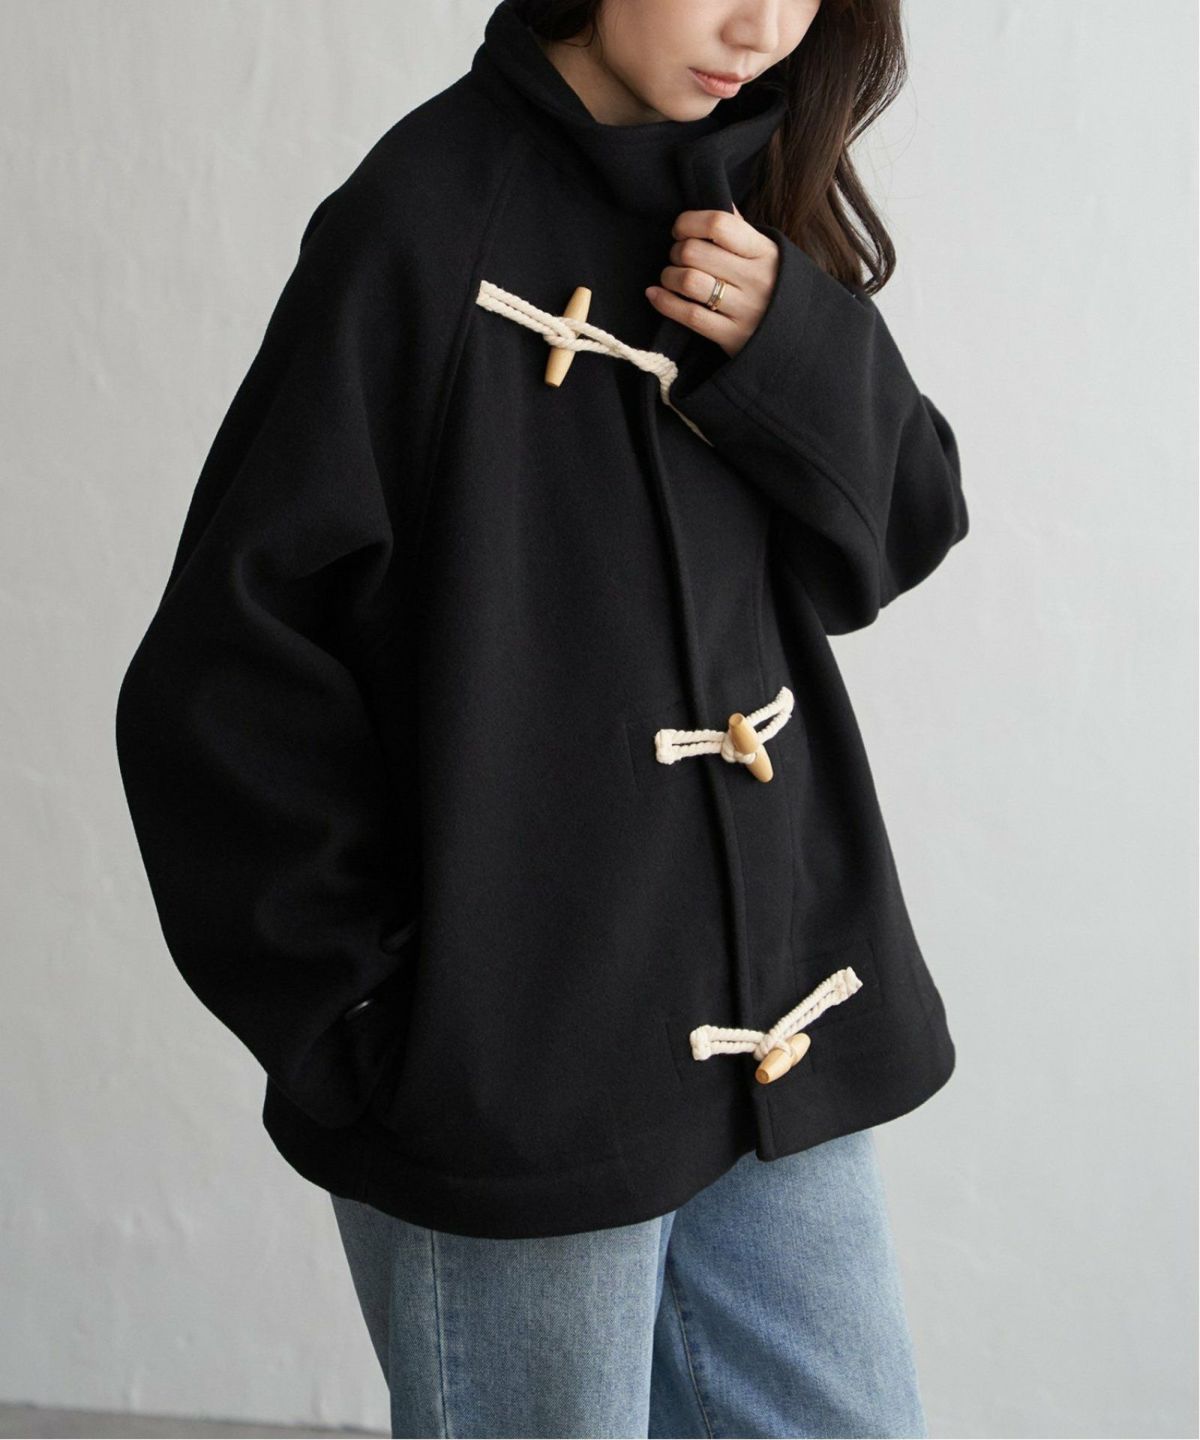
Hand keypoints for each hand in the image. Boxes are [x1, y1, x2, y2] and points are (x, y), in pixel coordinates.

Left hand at [644, 202, 779, 358]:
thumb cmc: (775, 288)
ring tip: (670, 277)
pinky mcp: (732, 336)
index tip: (680, 230)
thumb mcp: (769, 255)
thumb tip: (717, 198)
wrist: (800, 337)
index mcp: (764, 252)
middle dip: (676, 251)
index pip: (718, 224)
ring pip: (690, 281)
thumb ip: (741, 231)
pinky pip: (690, 315)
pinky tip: (656, 295)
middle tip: (677, 257)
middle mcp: (755, 278)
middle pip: (696, 252)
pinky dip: (665, 302)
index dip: (689, 222)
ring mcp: (744, 309)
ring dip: (669, 276)